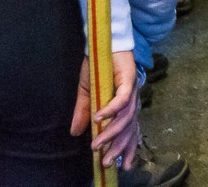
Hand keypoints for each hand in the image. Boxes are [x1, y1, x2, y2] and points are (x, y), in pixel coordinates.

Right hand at [71, 50, 140, 169]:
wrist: (103, 42)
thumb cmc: (98, 66)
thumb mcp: (87, 92)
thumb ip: (83, 112)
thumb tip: (75, 133)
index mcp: (125, 106)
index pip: (130, 131)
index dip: (129, 148)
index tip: (125, 166)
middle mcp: (131, 100)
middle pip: (129, 129)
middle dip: (118, 147)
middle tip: (107, 162)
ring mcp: (131, 90)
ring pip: (125, 117)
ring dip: (111, 132)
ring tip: (97, 145)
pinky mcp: (129, 79)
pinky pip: (121, 99)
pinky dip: (111, 110)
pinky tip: (99, 118)